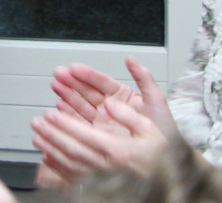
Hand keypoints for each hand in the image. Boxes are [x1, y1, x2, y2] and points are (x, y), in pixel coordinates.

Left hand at [31, 97, 167, 183]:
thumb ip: (130, 115)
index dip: (66, 124)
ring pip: (71, 163)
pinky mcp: (101, 184)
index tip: (51, 114)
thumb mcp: (152, 129)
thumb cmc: (161, 153)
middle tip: (36, 123)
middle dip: (52, 135)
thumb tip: (110, 104)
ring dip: (52, 149)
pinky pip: (75, 176)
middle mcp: (108, 165)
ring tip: (37, 138)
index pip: (85, 135)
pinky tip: (48, 159)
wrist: (169, 179)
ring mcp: (103, 177)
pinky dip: (59, 167)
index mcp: (119, 150)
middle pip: (73, 149)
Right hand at [50, 59, 177, 139]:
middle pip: (87, 91)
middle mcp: (110, 107)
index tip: (75, 68)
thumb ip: (144, 79)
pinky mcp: (96, 134)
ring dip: (67, 94)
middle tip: (59, 74)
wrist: (165, 160)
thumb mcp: (156, 102)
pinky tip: (60, 105)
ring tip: (56, 86)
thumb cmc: (164, 132)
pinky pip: (80, 121)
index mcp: (122, 96)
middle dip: (72, 81)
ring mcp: (102, 120)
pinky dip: (68, 113)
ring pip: (81, 104)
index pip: (102, 82)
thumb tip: (131, 60)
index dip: (88, 74)